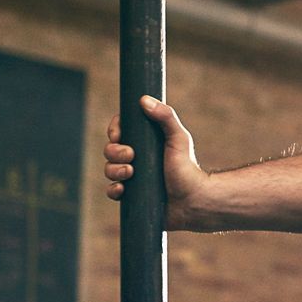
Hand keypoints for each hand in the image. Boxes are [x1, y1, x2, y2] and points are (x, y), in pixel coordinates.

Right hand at [101, 96, 212, 229]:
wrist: (193, 201)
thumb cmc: (188, 168)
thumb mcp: (179, 139)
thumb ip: (166, 117)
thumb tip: (144, 100)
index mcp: (146, 142)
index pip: (121, 130)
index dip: (115, 130)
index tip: (118, 134)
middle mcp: (137, 158)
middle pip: (110, 149)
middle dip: (114, 152)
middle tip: (131, 156)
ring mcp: (133, 177)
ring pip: (109, 169)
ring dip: (114, 170)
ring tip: (130, 172)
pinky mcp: (131, 196)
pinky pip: (112, 191)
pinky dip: (114, 189)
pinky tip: (123, 188)